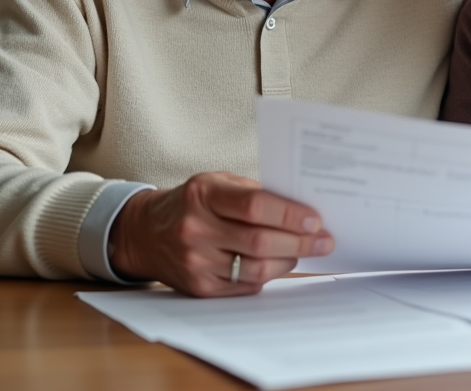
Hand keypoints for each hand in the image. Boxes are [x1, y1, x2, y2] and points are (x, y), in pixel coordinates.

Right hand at [108, 171, 332, 296]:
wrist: (146, 233)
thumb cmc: (192, 202)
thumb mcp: (217, 183)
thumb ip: (255, 192)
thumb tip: (302, 209)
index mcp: (203, 195)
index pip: (254, 206)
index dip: (289, 214)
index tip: (315, 219)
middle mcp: (195, 230)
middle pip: (260, 242)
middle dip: (300, 242)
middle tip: (324, 240)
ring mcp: (196, 263)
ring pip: (257, 269)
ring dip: (288, 260)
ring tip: (304, 250)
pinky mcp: (199, 288)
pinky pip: (246, 285)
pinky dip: (268, 275)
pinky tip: (279, 262)